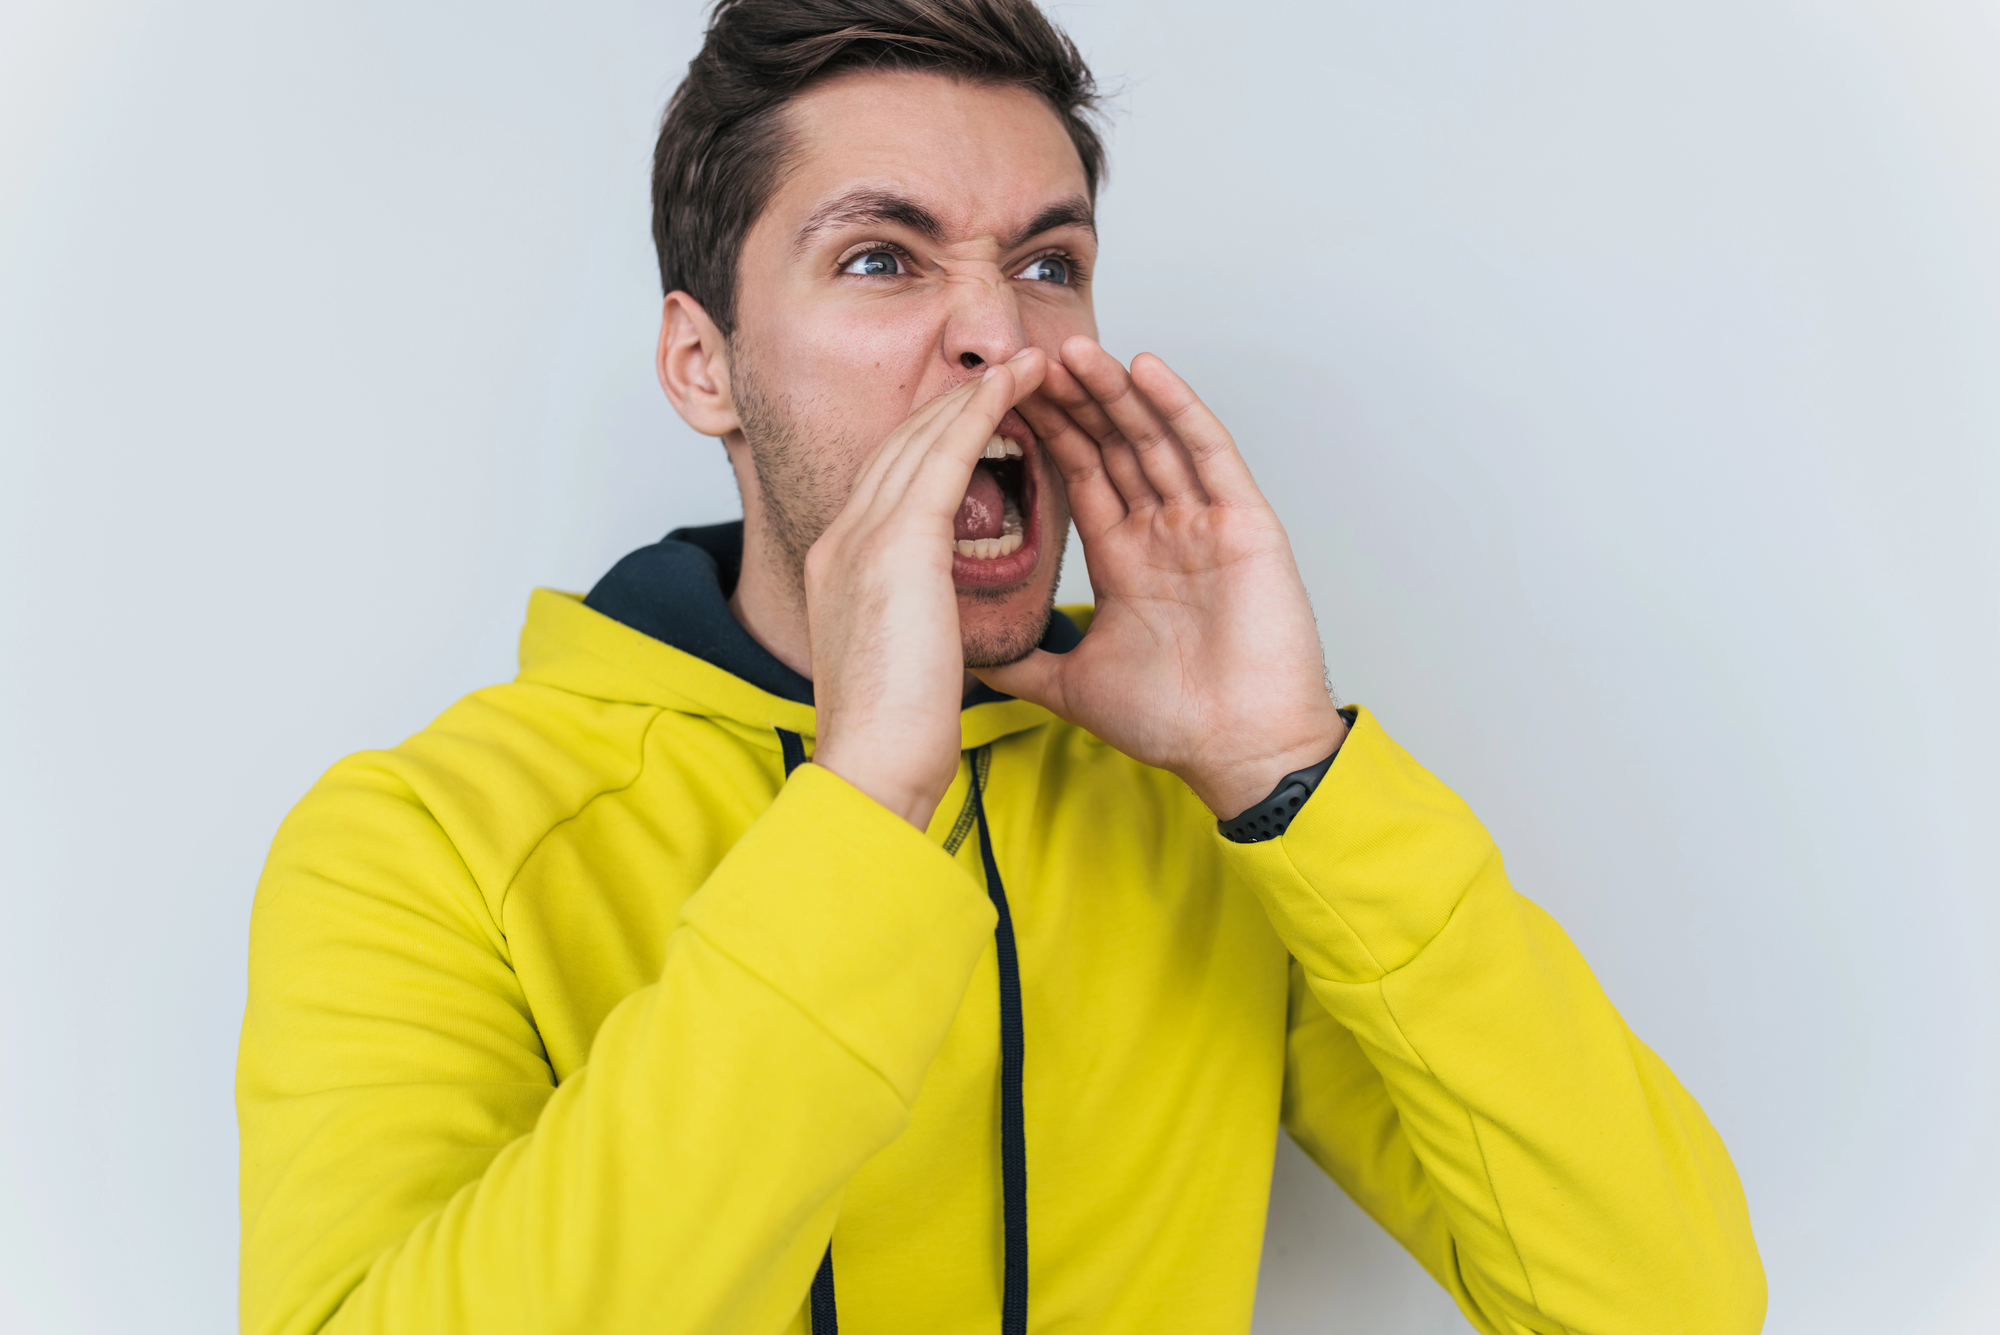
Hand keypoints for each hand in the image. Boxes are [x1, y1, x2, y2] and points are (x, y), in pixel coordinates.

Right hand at [805, 348, 1047, 827]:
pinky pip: (949, 454)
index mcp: (837, 567)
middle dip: (953, 403)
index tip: (976, 422)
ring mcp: (862, 534)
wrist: (868, 767)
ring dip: (977, 391)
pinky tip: (1018, 385)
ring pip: (924, 436)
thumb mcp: (896, 661)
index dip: (933, 443)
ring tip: (1026, 363)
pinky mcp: (899, 541)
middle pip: (899, 445)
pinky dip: (983, 410)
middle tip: (1007, 370)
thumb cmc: (892, 737)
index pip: (887, 483)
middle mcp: (841, 538)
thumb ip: (909, 623)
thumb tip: (934, 626)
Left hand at [973, 337, 1346, 819]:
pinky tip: (1144, 369)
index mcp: (1125, 558)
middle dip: (1072, 398)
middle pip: (1113, 444)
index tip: (1003, 395)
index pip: (1080, 474)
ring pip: (1153, 437)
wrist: (1239, 755)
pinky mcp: (1245, 523)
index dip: (1046, 432)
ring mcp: (1206, 522)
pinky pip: (1208, 453)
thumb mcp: (1073, 684)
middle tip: (1028, 354)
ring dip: (1114, 391)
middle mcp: (1164, 531)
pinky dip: (1178, 408)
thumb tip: (964, 658)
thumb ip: (1024, 663)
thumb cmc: (1174, 724)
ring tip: (1072, 350)